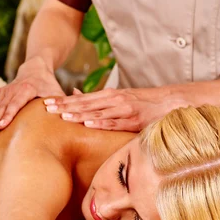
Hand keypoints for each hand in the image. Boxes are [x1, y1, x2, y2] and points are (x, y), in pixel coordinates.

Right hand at [0, 57, 64, 136]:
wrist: (36, 68)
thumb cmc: (49, 85)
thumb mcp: (57, 93)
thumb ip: (60, 104)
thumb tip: (67, 118)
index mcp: (27, 89)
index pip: (16, 104)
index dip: (8, 115)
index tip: (2, 126)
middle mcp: (13, 89)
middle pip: (3, 106)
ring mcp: (5, 90)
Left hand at [44, 87, 173, 130]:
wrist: (172, 102)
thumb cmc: (144, 103)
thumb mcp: (120, 98)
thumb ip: (98, 100)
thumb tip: (74, 95)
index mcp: (110, 96)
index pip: (82, 99)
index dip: (64, 101)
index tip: (47, 103)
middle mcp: (115, 100)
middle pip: (86, 104)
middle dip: (66, 106)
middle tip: (47, 108)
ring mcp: (124, 110)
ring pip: (98, 113)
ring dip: (80, 114)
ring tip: (63, 116)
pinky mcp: (134, 120)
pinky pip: (115, 123)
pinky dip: (101, 123)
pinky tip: (89, 124)